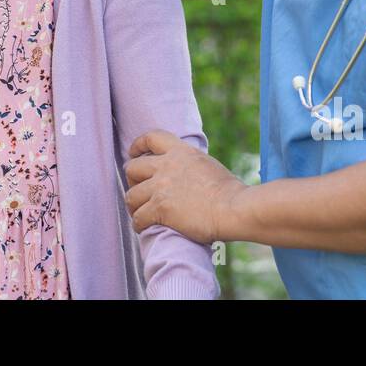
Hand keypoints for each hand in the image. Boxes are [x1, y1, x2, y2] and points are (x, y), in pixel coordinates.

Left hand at [123, 129, 246, 244]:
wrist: (233, 208)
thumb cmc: (229, 192)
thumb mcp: (206, 164)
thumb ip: (188, 164)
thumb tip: (182, 174)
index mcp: (180, 152)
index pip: (151, 138)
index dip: (138, 145)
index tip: (133, 153)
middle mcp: (166, 166)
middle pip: (132, 168)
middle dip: (132, 180)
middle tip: (139, 192)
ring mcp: (161, 187)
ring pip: (131, 196)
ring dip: (134, 206)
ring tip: (140, 213)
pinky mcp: (160, 208)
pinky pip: (138, 217)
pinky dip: (139, 224)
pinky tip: (145, 228)